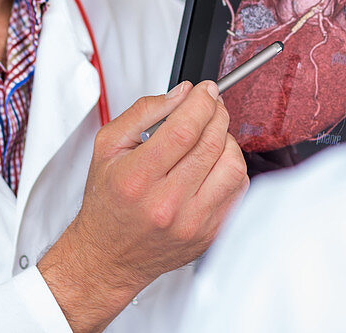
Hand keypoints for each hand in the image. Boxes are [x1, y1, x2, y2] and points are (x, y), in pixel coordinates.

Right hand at [38, 80, 248, 332]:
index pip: (183, 130)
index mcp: (137, 179)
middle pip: (210, 144)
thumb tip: (182, 94)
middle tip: (210, 104)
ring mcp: (192, 223)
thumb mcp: (108, 146)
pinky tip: (214, 161)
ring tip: (211, 135)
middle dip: (216, 113)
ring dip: (227, 140)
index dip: (201, 103)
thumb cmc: (108, 201)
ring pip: (232, 166)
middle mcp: (166, 204)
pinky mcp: (210, 233)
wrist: (109, 255)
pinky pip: (238, 189)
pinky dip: (231, 166)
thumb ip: (143, 112)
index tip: (206, 91)